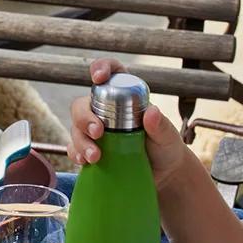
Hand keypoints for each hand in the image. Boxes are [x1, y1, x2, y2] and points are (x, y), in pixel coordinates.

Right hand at [69, 58, 190, 191]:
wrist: (162, 174)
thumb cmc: (166, 148)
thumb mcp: (168, 136)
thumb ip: (160, 125)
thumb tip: (151, 112)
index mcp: (126, 96)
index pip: (111, 73)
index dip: (101, 68)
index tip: (99, 78)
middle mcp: (106, 110)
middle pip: (83, 105)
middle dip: (84, 117)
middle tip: (97, 132)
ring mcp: (95, 130)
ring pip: (75, 128)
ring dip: (81, 141)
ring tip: (95, 156)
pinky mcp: (89, 149)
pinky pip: (74, 148)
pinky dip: (76, 153)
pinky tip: (85, 162)